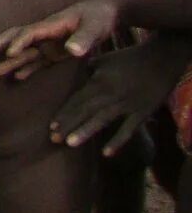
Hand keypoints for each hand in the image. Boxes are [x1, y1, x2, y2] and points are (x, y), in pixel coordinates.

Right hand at [0, 0, 124, 78]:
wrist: (106, 11)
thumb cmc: (99, 16)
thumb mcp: (94, 27)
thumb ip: (83, 39)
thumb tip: (71, 51)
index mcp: (51, 25)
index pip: (30, 33)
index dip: (19, 42)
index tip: (9, 54)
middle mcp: (46, 34)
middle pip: (17, 36)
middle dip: (1, 44)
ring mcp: (49, 43)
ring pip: (25, 52)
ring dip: (11, 61)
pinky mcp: (56, 51)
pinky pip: (38, 60)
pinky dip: (27, 68)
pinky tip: (18, 77)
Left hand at [52, 34, 191, 154]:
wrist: (161, 60)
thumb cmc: (130, 58)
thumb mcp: (104, 59)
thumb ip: (86, 69)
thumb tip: (69, 72)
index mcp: (100, 82)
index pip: (78, 99)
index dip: (65, 112)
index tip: (51, 125)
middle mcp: (111, 95)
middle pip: (86, 111)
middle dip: (69, 124)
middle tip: (54, 138)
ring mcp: (127, 105)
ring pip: (103, 120)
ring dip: (86, 131)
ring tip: (70, 143)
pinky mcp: (142, 113)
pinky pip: (128, 130)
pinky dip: (118, 141)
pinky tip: (106, 154)